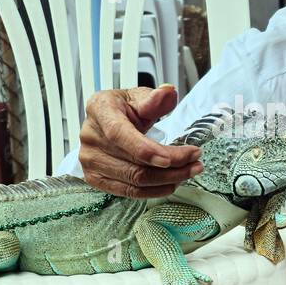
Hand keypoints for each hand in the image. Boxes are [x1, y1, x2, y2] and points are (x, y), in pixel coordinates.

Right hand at [78, 84, 202, 197]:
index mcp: (99, 109)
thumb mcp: (139, 97)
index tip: (173, 158)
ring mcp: (90, 160)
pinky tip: (171, 183)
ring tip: (189, 171)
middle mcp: (90, 136)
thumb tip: (168, 92)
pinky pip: (128, 192)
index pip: (120, 134)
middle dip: (172, 166)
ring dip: (167, 179)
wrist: (107, 121)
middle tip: (196, 162)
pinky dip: (154, 190)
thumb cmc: (124, 108)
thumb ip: (154, 98)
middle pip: (133, 162)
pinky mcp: (95, 178)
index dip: (147, 150)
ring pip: (134, 180)